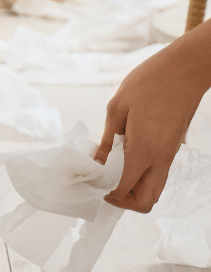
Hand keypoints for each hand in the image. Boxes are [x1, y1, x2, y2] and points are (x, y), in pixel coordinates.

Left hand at [95, 39, 210, 212]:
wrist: (186, 69)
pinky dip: (139, 177)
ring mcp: (169, 157)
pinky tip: (121, 158)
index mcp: (144, 151)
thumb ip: (107, 140)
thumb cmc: (149, 82)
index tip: (86, 179)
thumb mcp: (118, 108)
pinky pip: (156, 176)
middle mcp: (160, 160)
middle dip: (120, 200)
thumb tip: (96, 163)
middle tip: (100, 183)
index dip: (101, 190)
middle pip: (144, 201)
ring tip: (109, 170)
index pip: (122, 188)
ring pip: (153, 191)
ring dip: (131, 190)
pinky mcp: (172, 150)